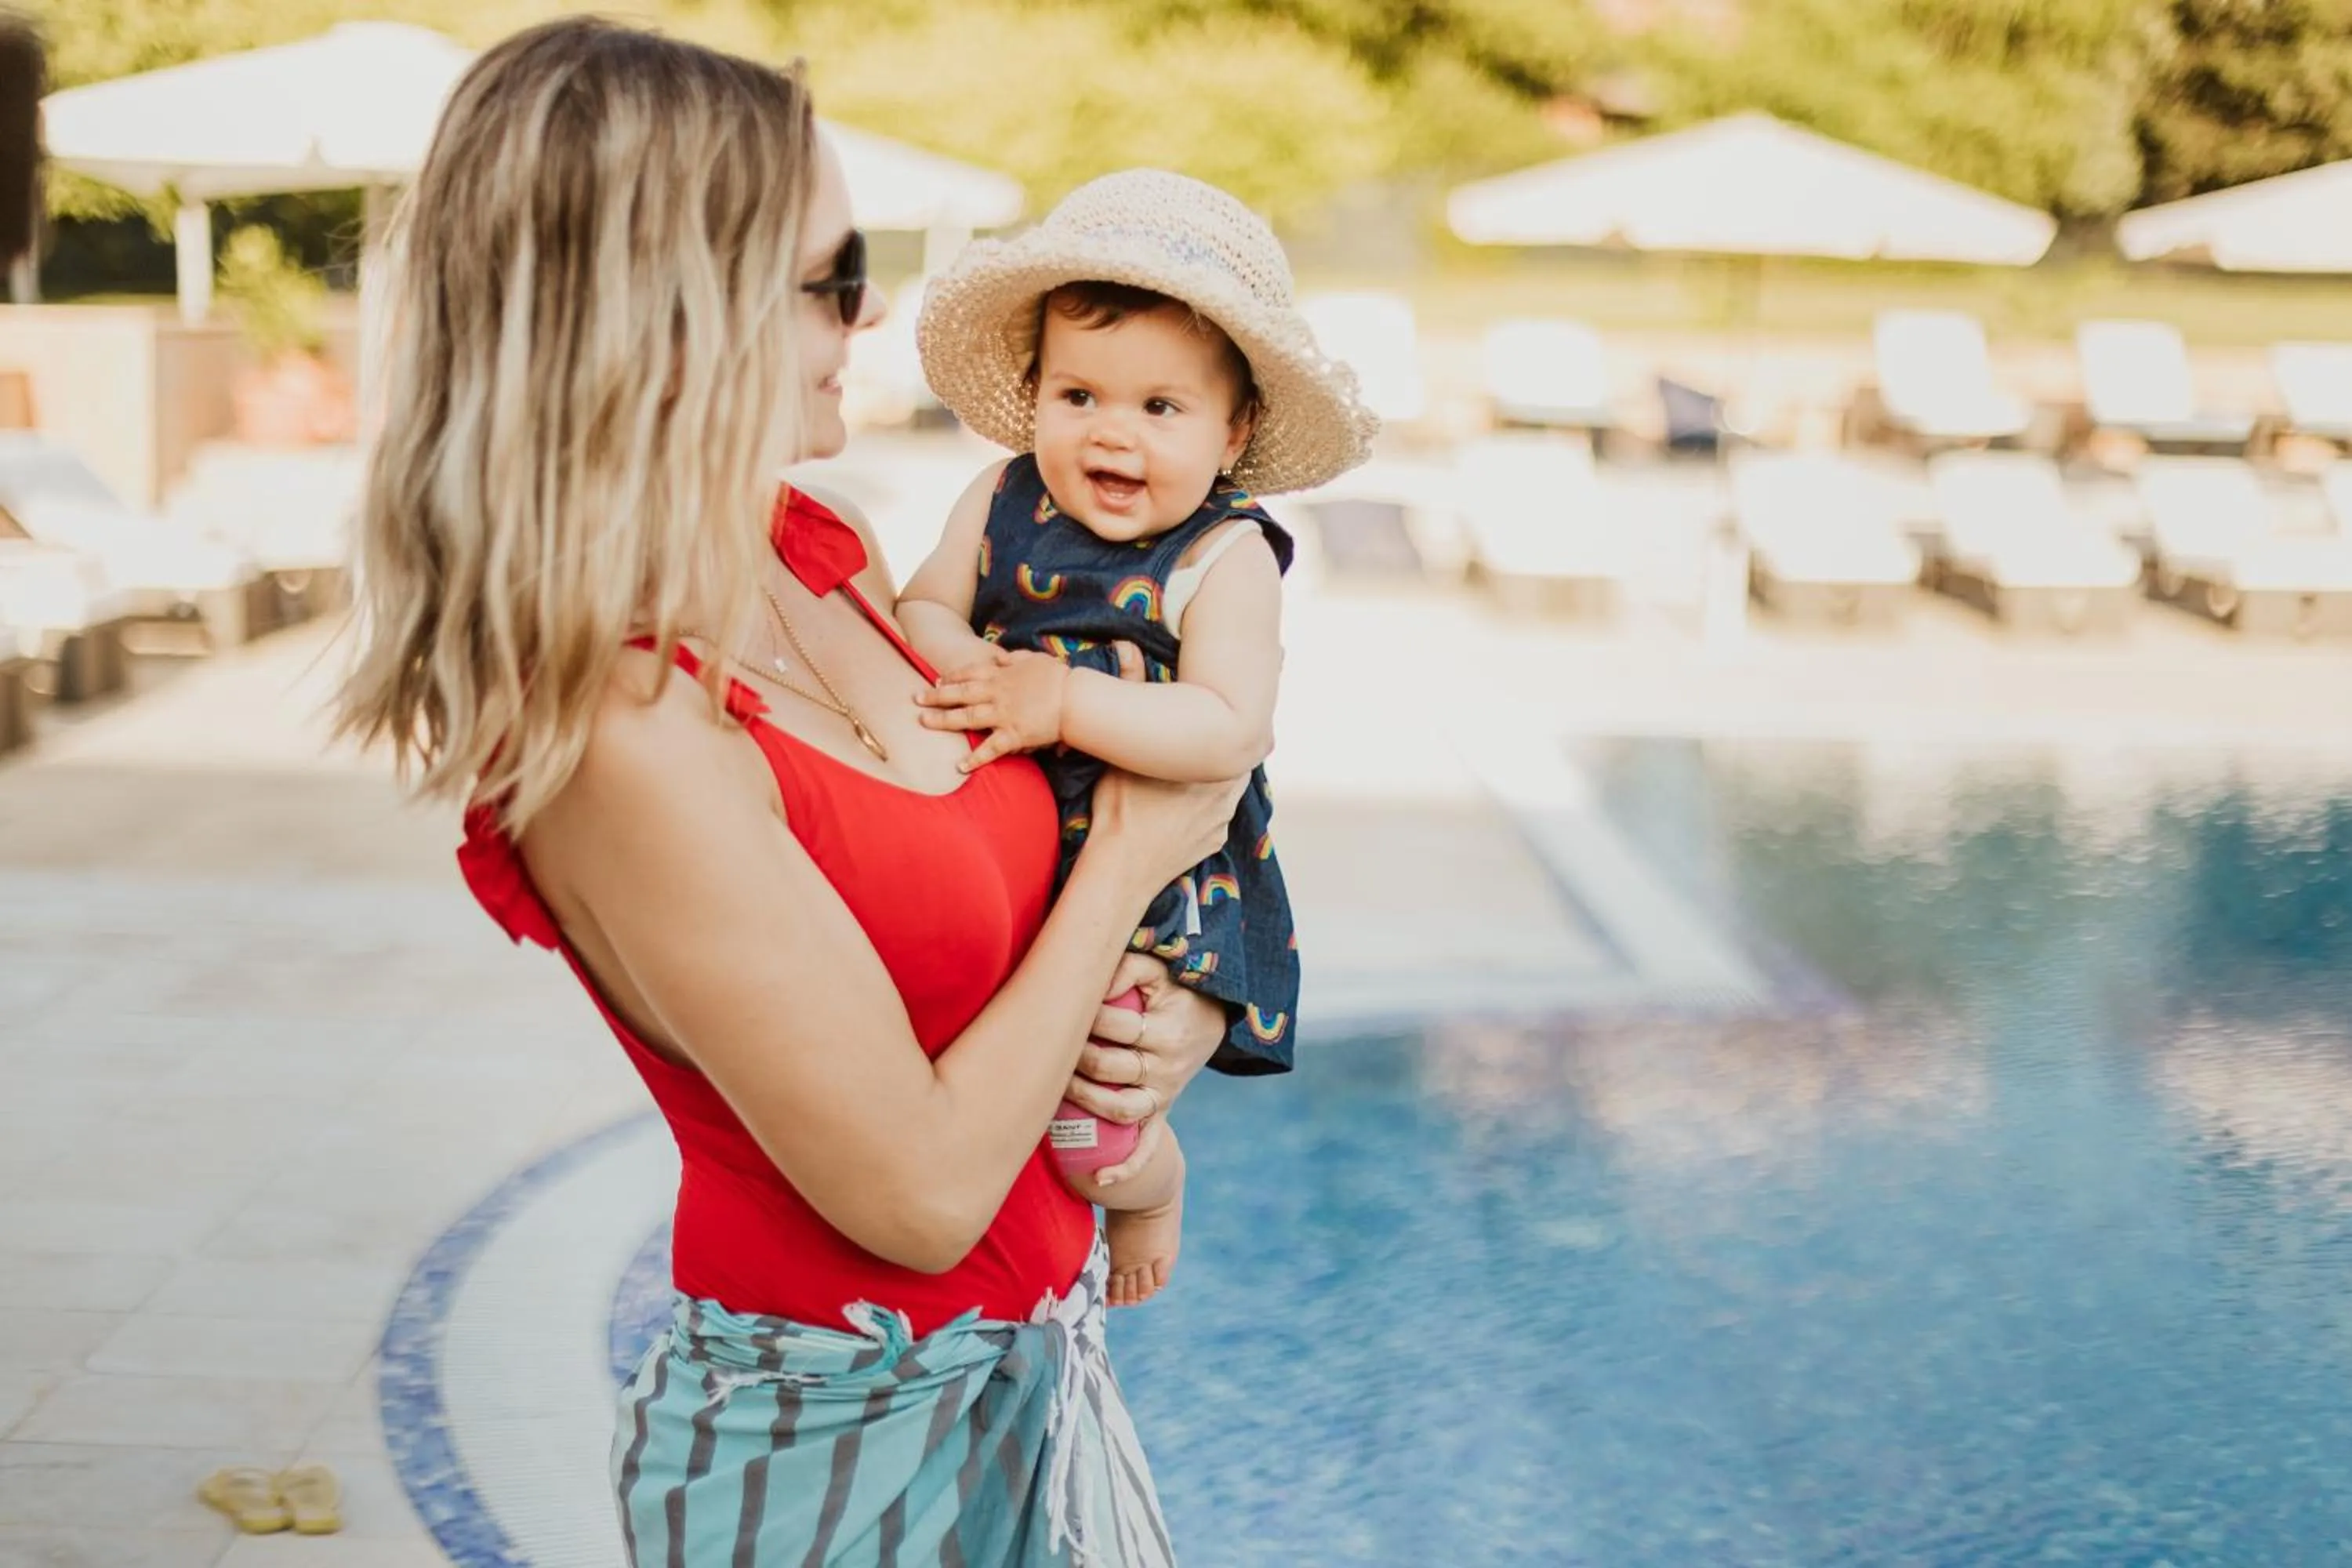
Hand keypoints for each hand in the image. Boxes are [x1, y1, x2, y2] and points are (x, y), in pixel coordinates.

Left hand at [915, 647, 1069, 770]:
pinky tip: (959, 767)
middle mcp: (997, 693)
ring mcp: (1003, 715)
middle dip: (936, 696)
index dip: (951, 678)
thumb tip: (999, 656)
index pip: (969, 674)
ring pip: (967, 718)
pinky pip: (990, 749)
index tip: (937, 681)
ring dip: (943, 720)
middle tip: (916, 699)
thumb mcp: (1033, 658)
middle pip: (960, 694)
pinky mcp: (1013, 735)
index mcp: (1002, 674)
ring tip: (924, 722)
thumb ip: (1013, 658)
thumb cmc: (1058, 677)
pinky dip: (974, 759)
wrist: (1074, 698)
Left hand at [1064, 953, 1226, 1185]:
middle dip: (1073, 1056)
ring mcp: (1164, 1094)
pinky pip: (1149, 1147)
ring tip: (1057, 1085)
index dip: (1083, 1015)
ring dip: (1084, 1100)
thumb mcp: (1159, 970)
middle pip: (1109, 1067)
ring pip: (1120, 1109)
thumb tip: (1093, 981)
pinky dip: (1126, 1168)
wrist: (1211, 1019)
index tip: (1062, 1005)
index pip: (1115, 1025)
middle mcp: (1166, 1067)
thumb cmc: (1173, 989)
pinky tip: (1099, 1180)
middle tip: (1050, 1043)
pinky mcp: (1162, 1112)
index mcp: (1166, 1031)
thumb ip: (1127, 967)